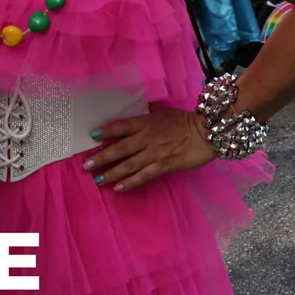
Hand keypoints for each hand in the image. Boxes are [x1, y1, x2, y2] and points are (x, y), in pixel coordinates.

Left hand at [83, 104, 214, 190]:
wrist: (207, 132)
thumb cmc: (186, 120)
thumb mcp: (165, 111)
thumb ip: (152, 110)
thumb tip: (145, 107)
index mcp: (146, 122)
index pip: (121, 126)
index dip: (106, 131)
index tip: (92, 136)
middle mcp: (146, 138)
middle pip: (119, 148)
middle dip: (101, 157)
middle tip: (86, 165)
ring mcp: (154, 153)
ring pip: (128, 164)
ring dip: (112, 172)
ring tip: (98, 179)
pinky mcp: (164, 166)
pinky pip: (143, 176)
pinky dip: (130, 182)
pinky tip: (119, 188)